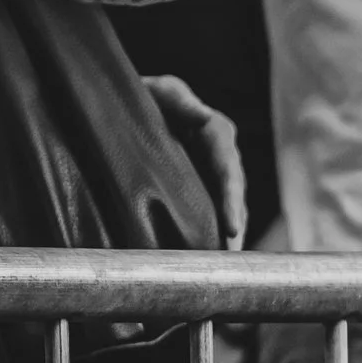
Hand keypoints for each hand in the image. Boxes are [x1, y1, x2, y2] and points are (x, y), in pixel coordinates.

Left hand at [141, 73, 246, 248]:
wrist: (126, 107)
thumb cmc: (146, 94)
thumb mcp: (160, 90)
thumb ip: (178, 99)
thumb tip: (205, 117)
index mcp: (215, 133)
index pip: (229, 168)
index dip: (232, 199)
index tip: (232, 228)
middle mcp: (221, 158)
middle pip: (233, 197)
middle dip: (235, 228)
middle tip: (231, 260)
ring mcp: (213, 177)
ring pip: (227, 211)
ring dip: (228, 240)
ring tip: (224, 272)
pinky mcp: (201, 192)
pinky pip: (212, 217)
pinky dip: (213, 239)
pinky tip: (209, 264)